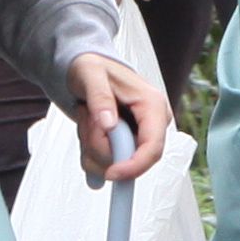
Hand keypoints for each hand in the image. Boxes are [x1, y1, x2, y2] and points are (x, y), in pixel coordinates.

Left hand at [63, 52, 171, 184]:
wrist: (86, 69)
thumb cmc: (92, 66)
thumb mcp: (90, 73)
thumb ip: (100, 97)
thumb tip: (109, 125)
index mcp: (153, 105)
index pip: (153, 148)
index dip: (134, 166)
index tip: (110, 174)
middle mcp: (152, 124)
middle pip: (131, 159)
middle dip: (100, 146)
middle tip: (86, 116)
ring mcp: (140, 136)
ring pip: (114, 163)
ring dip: (91, 144)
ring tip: (87, 116)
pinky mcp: (128, 144)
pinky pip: (107, 163)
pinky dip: (90, 151)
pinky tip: (88, 129)